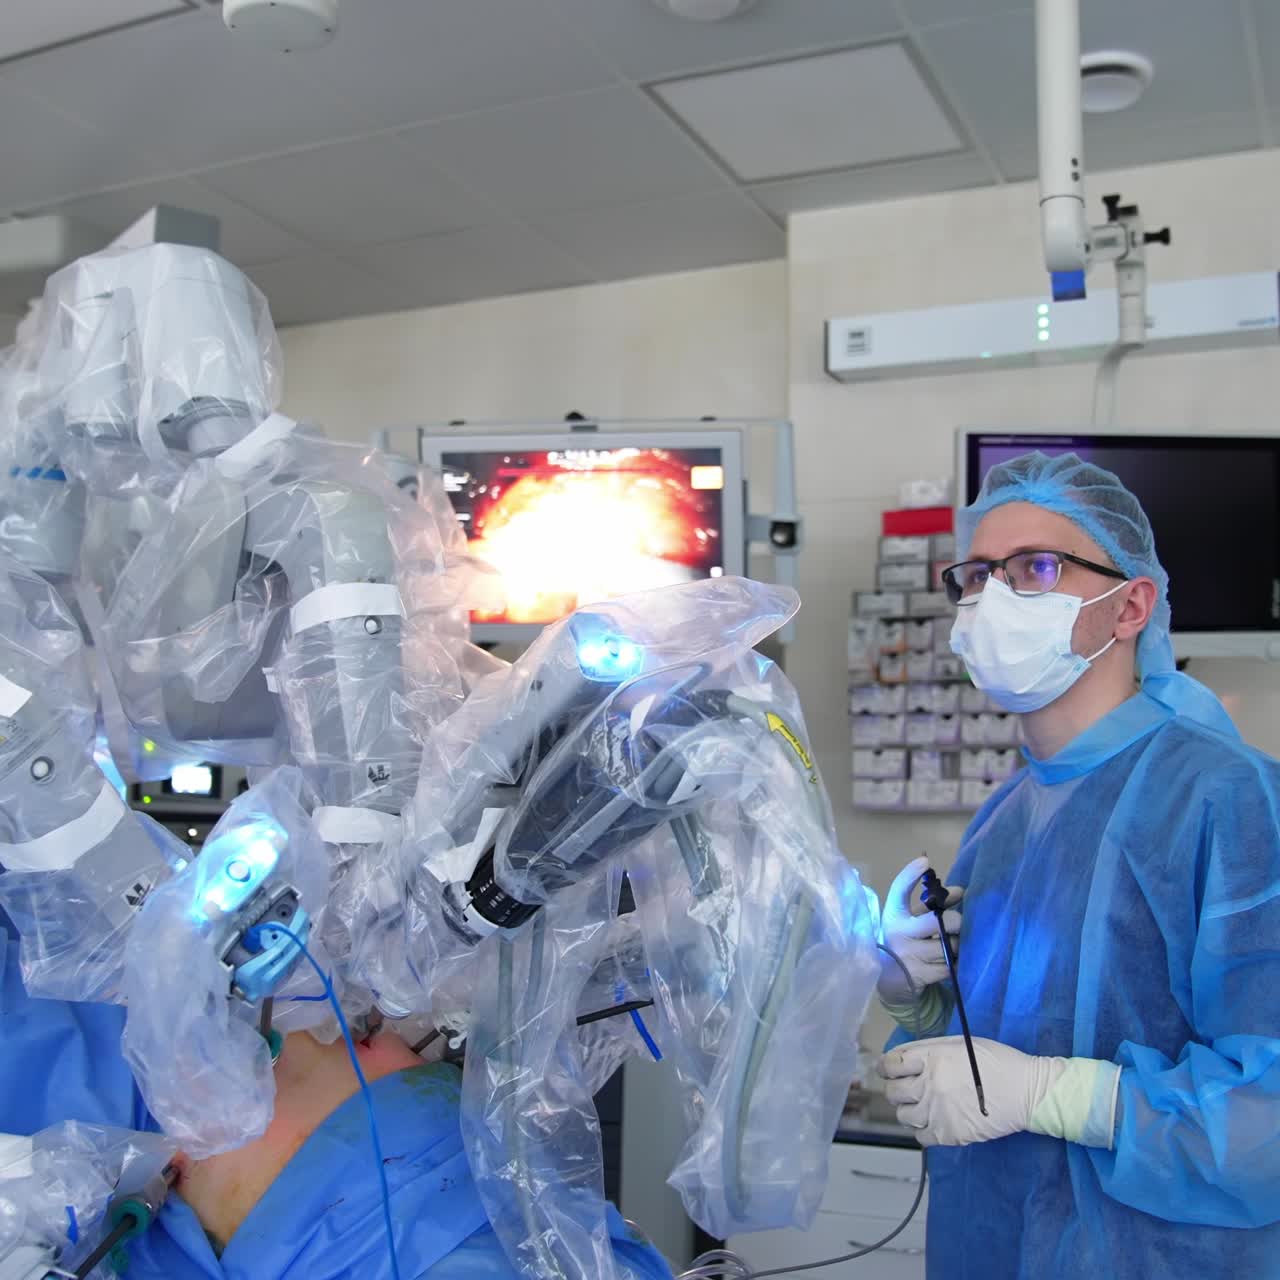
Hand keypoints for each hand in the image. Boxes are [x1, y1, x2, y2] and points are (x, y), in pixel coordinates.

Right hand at [876, 856, 962, 1004]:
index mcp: (894, 914)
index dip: (911, 875)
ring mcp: (908, 955)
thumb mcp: (913, 920)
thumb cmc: (905, 941)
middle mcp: (898, 932)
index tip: (925, 862)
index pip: (899, 890)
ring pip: (948, 946)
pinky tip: (948, 963)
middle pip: (938, 921)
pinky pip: (949, 966)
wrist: (889, 980)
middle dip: (955, 923)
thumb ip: (934, 905)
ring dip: (955, 947)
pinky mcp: (919, 975)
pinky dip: (953, 964)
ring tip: (950, 948)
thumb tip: (961, 891)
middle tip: (957, 926)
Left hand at [879, 1036, 1066, 1146]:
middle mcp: (929, 1085)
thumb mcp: (960, 1044)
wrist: (1026, 1092)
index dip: (886, 1067)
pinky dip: (923, 1130)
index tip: (887, 1070)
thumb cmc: (996, 1062)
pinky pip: (920, 1137)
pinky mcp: (949, 1135)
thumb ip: (929, 1049)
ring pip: (903, 1116)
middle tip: (907, 1088)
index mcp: (932, 1058)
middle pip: (893, 1092)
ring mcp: (938, 1112)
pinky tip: (934, 1122)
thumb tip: (904, 1056)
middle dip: (896, 1089)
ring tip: (923, 1105)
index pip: (891, 1064)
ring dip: (909, 1110)